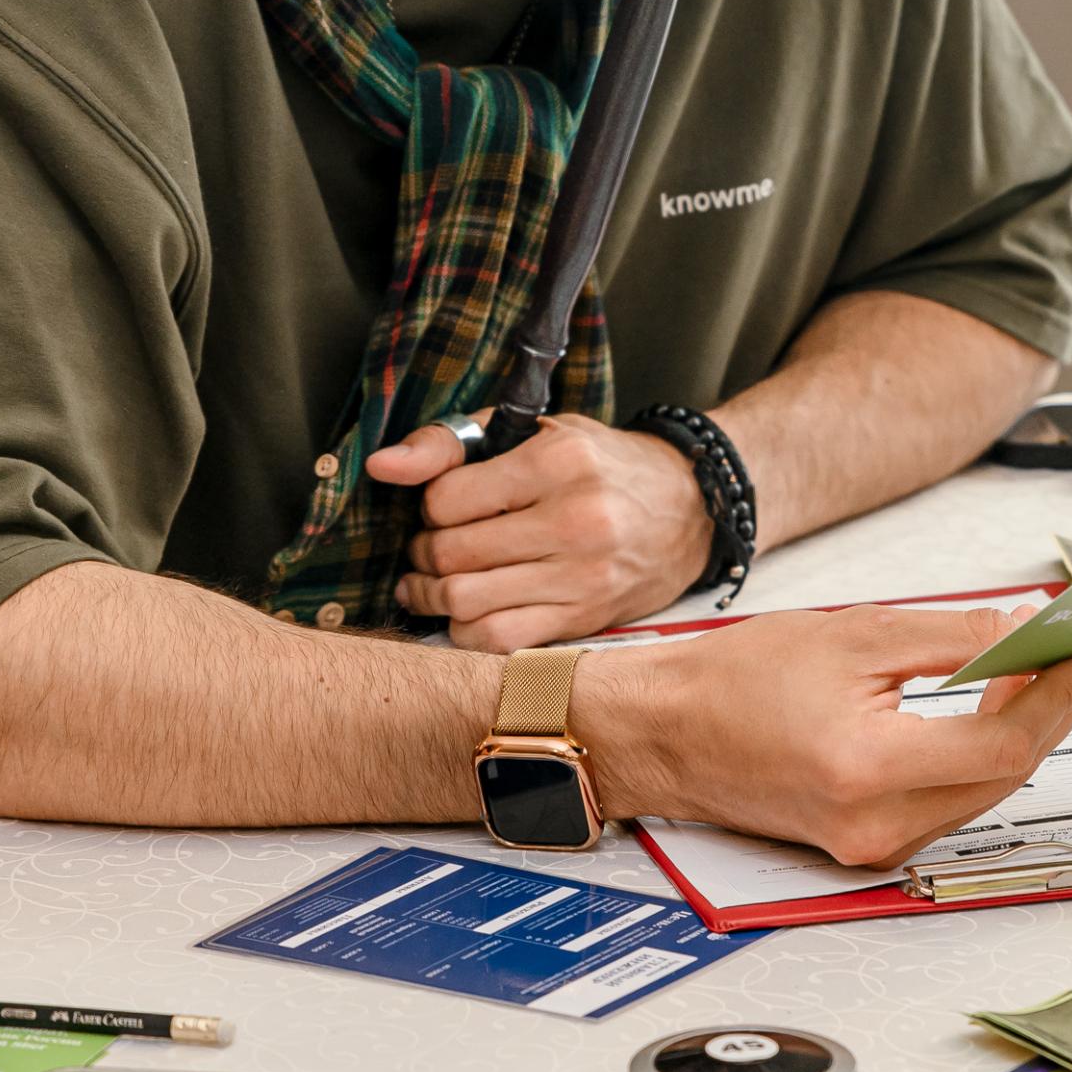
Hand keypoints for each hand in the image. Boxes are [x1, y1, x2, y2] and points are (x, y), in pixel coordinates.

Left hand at [368, 412, 714, 647]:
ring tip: (432, 583)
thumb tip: (382, 467)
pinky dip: (466, 631)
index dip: (428, 507)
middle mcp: (576, 520)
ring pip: (466, 603)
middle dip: (423, 554)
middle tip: (428, 548)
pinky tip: (467, 612)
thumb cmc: (601, 464)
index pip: (447, 499)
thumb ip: (452, 443)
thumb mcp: (536, 431)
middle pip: (452, 555)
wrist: (690, 508)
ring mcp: (583, 576)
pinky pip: (499, 640)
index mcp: (560, 461)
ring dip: (434, 597)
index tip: (440, 508)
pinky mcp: (586, 618)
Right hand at [577, 604, 1071, 866]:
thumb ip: (951, 638)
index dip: (1057, 694)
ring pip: (982, 793)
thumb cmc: (729, 683)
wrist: (659, 732)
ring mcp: (870, 845)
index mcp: (868, 771)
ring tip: (1033, 672)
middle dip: (1047, 709)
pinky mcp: (864, 844)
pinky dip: (976, 756)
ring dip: (1015, 733)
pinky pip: (948, 802)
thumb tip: (1022, 635)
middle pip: (1004, 775)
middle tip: (1070, 652)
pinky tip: (985, 709)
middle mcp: (874, 826)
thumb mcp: (853, 634)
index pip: (1004, 745)